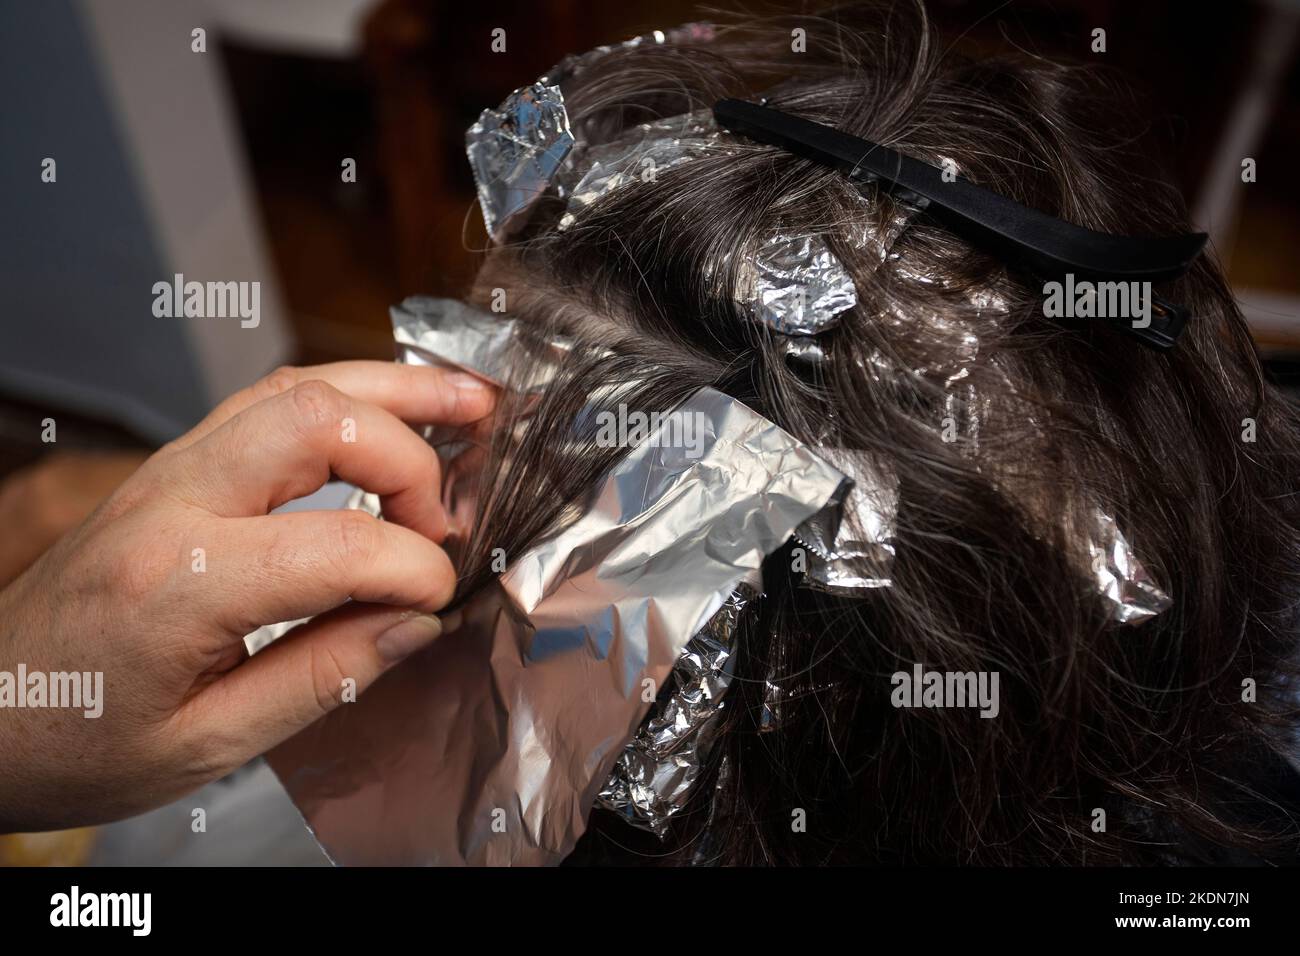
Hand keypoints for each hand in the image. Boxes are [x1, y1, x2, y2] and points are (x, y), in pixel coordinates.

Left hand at [0, 362, 494, 831]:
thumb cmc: (75, 740)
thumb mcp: (205, 743)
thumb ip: (321, 676)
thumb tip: (412, 621)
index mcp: (178, 581)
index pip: (339, 544)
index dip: (413, 570)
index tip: (437, 602)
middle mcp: (171, 501)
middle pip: (316, 420)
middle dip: (408, 457)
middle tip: (451, 517)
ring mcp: (168, 471)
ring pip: (294, 387)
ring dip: (389, 392)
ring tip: (468, 402)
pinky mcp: (173, 468)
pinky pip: (269, 403)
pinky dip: (344, 400)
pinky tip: (389, 415)